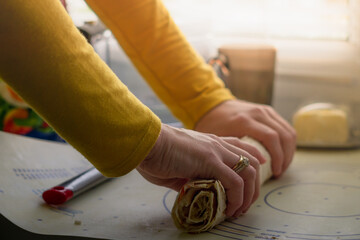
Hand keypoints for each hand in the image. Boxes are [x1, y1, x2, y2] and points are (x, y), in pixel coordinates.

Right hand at [137, 124, 265, 216]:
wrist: (146, 143)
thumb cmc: (157, 154)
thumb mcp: (180, 168)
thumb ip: (193, 178)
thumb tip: (198, 192)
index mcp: (211, 143)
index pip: (241, 148)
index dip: (253, 162)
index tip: (252, 180)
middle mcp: (218, 144)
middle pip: (251, 162)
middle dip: (254, 186)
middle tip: (245, 205)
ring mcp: (216, 151)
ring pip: (249, 172)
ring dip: (248, 195)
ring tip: (238, 211)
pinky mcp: (210, 160)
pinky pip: (235, 182)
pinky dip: (237, 198)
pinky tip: (229, 209)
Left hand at [194, 100, 295, 176]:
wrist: (211, 104)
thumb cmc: (211, 125)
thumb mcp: (217, 140)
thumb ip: (230, 153)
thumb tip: (239, 176)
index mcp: (244, 121)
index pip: (271, 138)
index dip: (278, 157)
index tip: (275, 172)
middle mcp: (258, 113)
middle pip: (284, 136)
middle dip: (286, 157)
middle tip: (279, 172)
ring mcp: (264, 110)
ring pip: (289, 131)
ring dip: (289, 151)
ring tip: (281, 166)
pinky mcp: (268, 111)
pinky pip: (285, 127)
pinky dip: (287, 142)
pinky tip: (281, 154)